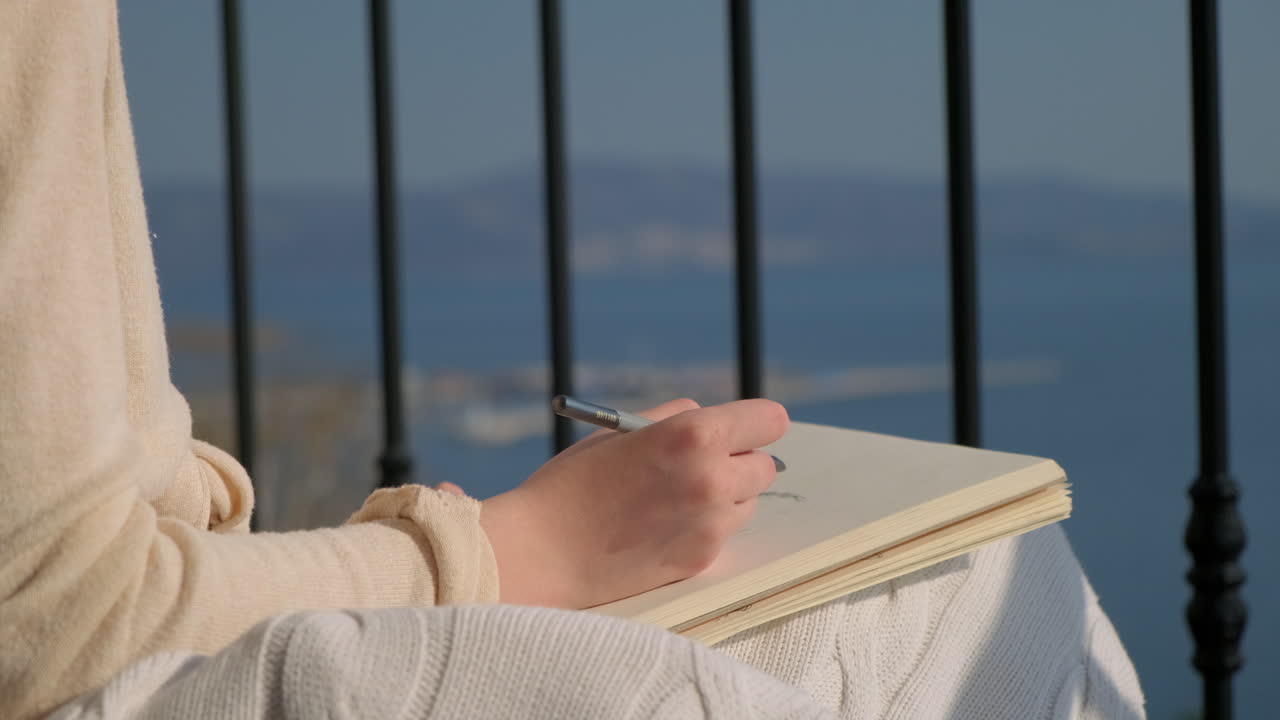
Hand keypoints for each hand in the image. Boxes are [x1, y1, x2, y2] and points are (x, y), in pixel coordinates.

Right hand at [480, 397, 788, 608]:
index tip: (744, 430)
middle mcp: (713, 478)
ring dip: (725, 498)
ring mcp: (711, 524)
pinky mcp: (701, 559)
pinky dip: (702, 529)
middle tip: (704, 465)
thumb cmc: (573, 484)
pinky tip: (660, 528)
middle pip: (765, 466)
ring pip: (747, 503)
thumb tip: (709, 414)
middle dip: (740, 462)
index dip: (755, 423)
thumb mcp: (620, 431)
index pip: (769, 420)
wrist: (542, 551)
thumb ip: (673, 417)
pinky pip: (722, 535)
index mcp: (694, 434)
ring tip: (675, 499)